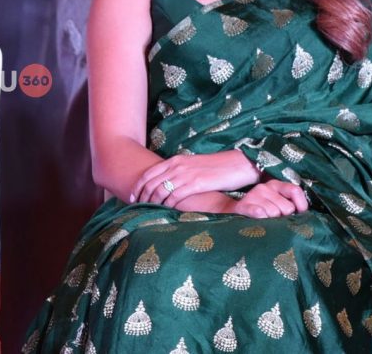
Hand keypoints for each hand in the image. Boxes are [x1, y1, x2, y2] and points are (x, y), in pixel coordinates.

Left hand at [132, 150, 259, 206]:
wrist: (238, 163)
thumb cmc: (217, 167)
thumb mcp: (193, 165)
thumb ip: (180, 172)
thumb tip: (168, 184)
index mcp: (175, 160)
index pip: (149, 173)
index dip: (138, 186)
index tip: (132, 197)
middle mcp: (178, 166)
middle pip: (151, 183)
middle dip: (141, 196)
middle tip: (137, 207)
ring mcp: (186, 174)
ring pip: (160, 190)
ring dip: (153, 202)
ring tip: (149, 211)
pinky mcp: (197, 184)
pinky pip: (175, 196)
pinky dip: (168, 205)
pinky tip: (166, 210)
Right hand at [229, 180, 308, 217]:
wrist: (234, 214)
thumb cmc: (262, 211)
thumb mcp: (277, 204)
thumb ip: (291, 205)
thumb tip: (304, 213)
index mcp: (275, 185)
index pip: (295, 190)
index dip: (301, 205)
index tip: (299, 214)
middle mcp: (264, 187)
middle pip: (287, 207)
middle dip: (284, 217)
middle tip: (275, 219)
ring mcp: (253, 195)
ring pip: (274, 213)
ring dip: (272, 222)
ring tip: (265, 220)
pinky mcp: (243, 206)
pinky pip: (260, 213)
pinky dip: (262, 219)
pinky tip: (259, 220)